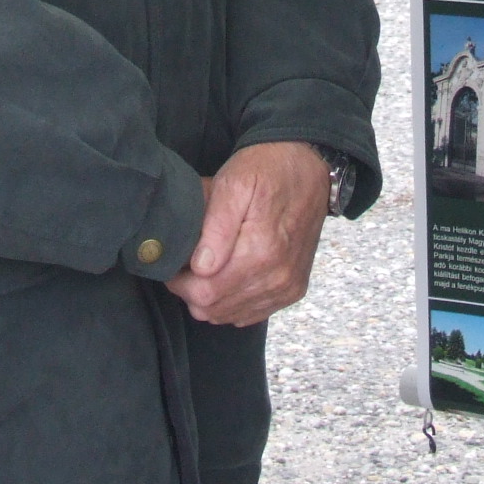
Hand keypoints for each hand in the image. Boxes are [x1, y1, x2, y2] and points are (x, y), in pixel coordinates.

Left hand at [167, 142, 328, 326]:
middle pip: (215, 309)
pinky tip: (229, 274)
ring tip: (208, 265)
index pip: (204, 294)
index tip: (175, 262)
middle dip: (192, 291)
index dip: (180, 282)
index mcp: (260, 252)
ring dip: (212, 297)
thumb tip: (201, 267)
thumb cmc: (267, 170)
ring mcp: (287, 287)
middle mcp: (277, 277)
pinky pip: (252, 313)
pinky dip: (233, 300)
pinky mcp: (293, 290)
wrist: (308, 167)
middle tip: (187, 262)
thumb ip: (216, 227)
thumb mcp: (233, 183)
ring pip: (231, 315)